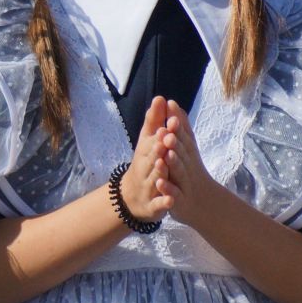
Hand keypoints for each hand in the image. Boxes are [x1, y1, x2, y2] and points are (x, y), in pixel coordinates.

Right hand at [118, 96, 179, 221]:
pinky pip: (158, 204)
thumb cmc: (144, 164)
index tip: (168, 123)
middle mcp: (145, 168)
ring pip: (154, 179)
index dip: (159, 132)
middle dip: (157, 148)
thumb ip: (154, 121)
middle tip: (165, 139)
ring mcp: (148, 187)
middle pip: (151, 158)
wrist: (132, 198)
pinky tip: (170, 200)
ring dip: (159, 171)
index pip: (152, 140)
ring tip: (163, 163)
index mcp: (146, 152)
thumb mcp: (147, 142)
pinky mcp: (152, 205)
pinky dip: (163, 201)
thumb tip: (161, 97)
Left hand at [157, 100, 217, 208]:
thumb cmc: (191, 170)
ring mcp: (184, 183)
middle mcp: (188, 166)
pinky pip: (174, 195)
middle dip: (175, 141)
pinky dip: (168, 189)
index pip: (183, 135)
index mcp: (188, 153)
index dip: (178, 122)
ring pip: (178, 172)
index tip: (170, 107)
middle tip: (168, 130)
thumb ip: (180, 126)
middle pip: (182, 152)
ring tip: (165, 155)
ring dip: (173, 163)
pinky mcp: (179, 200)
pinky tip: (160, 183)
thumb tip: (171, 102)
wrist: (203, 202)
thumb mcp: (187, 147)